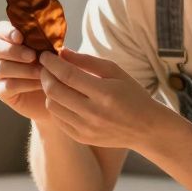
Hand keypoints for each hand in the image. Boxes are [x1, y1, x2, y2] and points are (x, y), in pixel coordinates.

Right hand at [0, 20, 49, 121]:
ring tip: (41, 72)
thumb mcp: (53, 52)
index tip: (20, 37)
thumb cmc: (53, 67)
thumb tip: (49, 34)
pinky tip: (40, 84)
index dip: (6, 32)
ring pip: (0, 68)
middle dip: (13, 51)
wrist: (57, 94)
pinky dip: (25, 84)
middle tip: (32, 56)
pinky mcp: (1, 91)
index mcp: (9, 40)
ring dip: (22, 69)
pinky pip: (7, 86)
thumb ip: (46, 42)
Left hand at [38, 47, 171, 148]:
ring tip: (55, 82)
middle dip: (45, 75)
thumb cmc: (131, 95)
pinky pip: (58, 120)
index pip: (67, 75)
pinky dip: (55, 106)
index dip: (52, 63)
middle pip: (55, 91)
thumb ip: (87, 61)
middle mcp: (93, 113)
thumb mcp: (115, 72)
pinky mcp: (81, 138)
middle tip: (45, 67)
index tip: (45, 55)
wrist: (145, 129)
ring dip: (48, 91)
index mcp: (104, 93)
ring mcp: (86, 128)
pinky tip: (62, 98)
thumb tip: (62, 52)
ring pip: (52, 106)